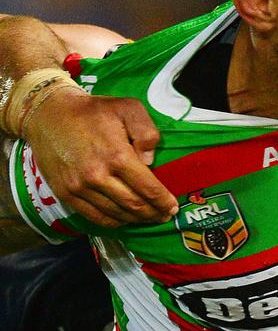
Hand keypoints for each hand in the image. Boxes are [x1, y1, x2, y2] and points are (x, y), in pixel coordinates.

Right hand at [23, 86, 177, 226]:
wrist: (50, 114)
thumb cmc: (94, 111)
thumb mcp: (129, 108)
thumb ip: (147, 133)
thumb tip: (150, 162)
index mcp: (117, 156)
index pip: (147, 188)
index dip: (163, 201)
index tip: (173, 208)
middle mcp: (98, 176)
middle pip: (133, 205)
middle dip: (153, 214)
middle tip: (164, 216)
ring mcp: (80, 187)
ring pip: (115, 214)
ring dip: (135, 220)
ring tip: (148, 218)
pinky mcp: (65, 193)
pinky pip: (94, 216)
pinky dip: (112, 221)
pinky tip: (123, 219)